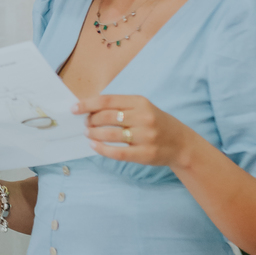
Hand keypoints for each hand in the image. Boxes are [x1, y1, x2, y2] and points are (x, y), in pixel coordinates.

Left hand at [75, 93, 189, 166]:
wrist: (181, 143)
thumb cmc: (156, 123)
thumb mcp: (143, 108)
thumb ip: (121, 106)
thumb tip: (90, 108)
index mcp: (141, 102)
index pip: (108, 101)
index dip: (88, 104)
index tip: (74, 108)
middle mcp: (143, 118)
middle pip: (107, 117)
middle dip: (91, 120)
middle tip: (85, 123)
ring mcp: (145, 136)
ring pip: (110, 134)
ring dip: (94, 134)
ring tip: (88, 133)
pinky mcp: (145, 154)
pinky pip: (117, 152)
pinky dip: (102, 149)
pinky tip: (94, 145)